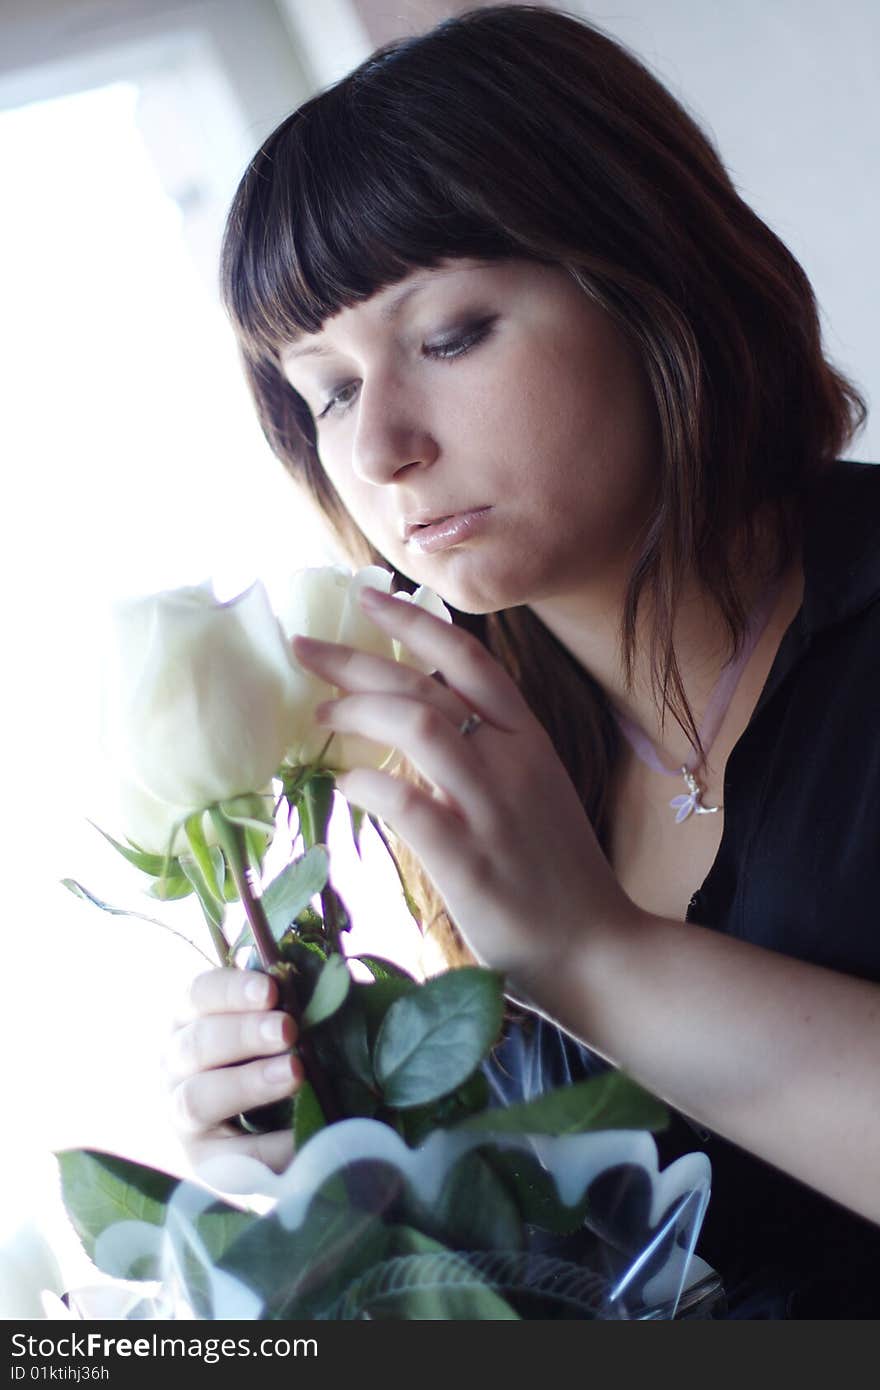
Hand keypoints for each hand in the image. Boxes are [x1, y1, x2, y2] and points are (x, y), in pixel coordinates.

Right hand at [162, 967, 302, 1173]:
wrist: (255, 1134)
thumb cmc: (272, 1058)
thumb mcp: (274, 1029)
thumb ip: (291, 1008)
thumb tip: (331, 985)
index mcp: (191, 1019)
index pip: (200, 994)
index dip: (232, 990)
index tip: (271, 989)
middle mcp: (176, 1065)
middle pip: (197, 1044)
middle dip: (244, 1034)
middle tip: (288, 1029)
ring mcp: (181, 1116)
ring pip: (198, 1098)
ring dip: (247, 1083)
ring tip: (294, 1073)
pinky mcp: (202, 1160)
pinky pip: (228, 1157)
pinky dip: (267, 1146)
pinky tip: (302, 1136)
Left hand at [292, 586, 636, 1001]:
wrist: (600, 949)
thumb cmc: (556, 875)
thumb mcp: (533, 793)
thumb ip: (485, 755)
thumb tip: (416, 725)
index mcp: (529, 739)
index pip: (468, 659)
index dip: (414, 622)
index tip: (366, 596)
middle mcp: (513, 761)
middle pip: (426, 685)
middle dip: (357, 659)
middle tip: (306, 647)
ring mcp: (491, 808)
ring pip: (418, 725)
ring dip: (358, 712)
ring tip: (321, 716)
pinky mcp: (468, 860)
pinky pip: (405, 802)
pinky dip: (366, 784)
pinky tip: (346, 786)